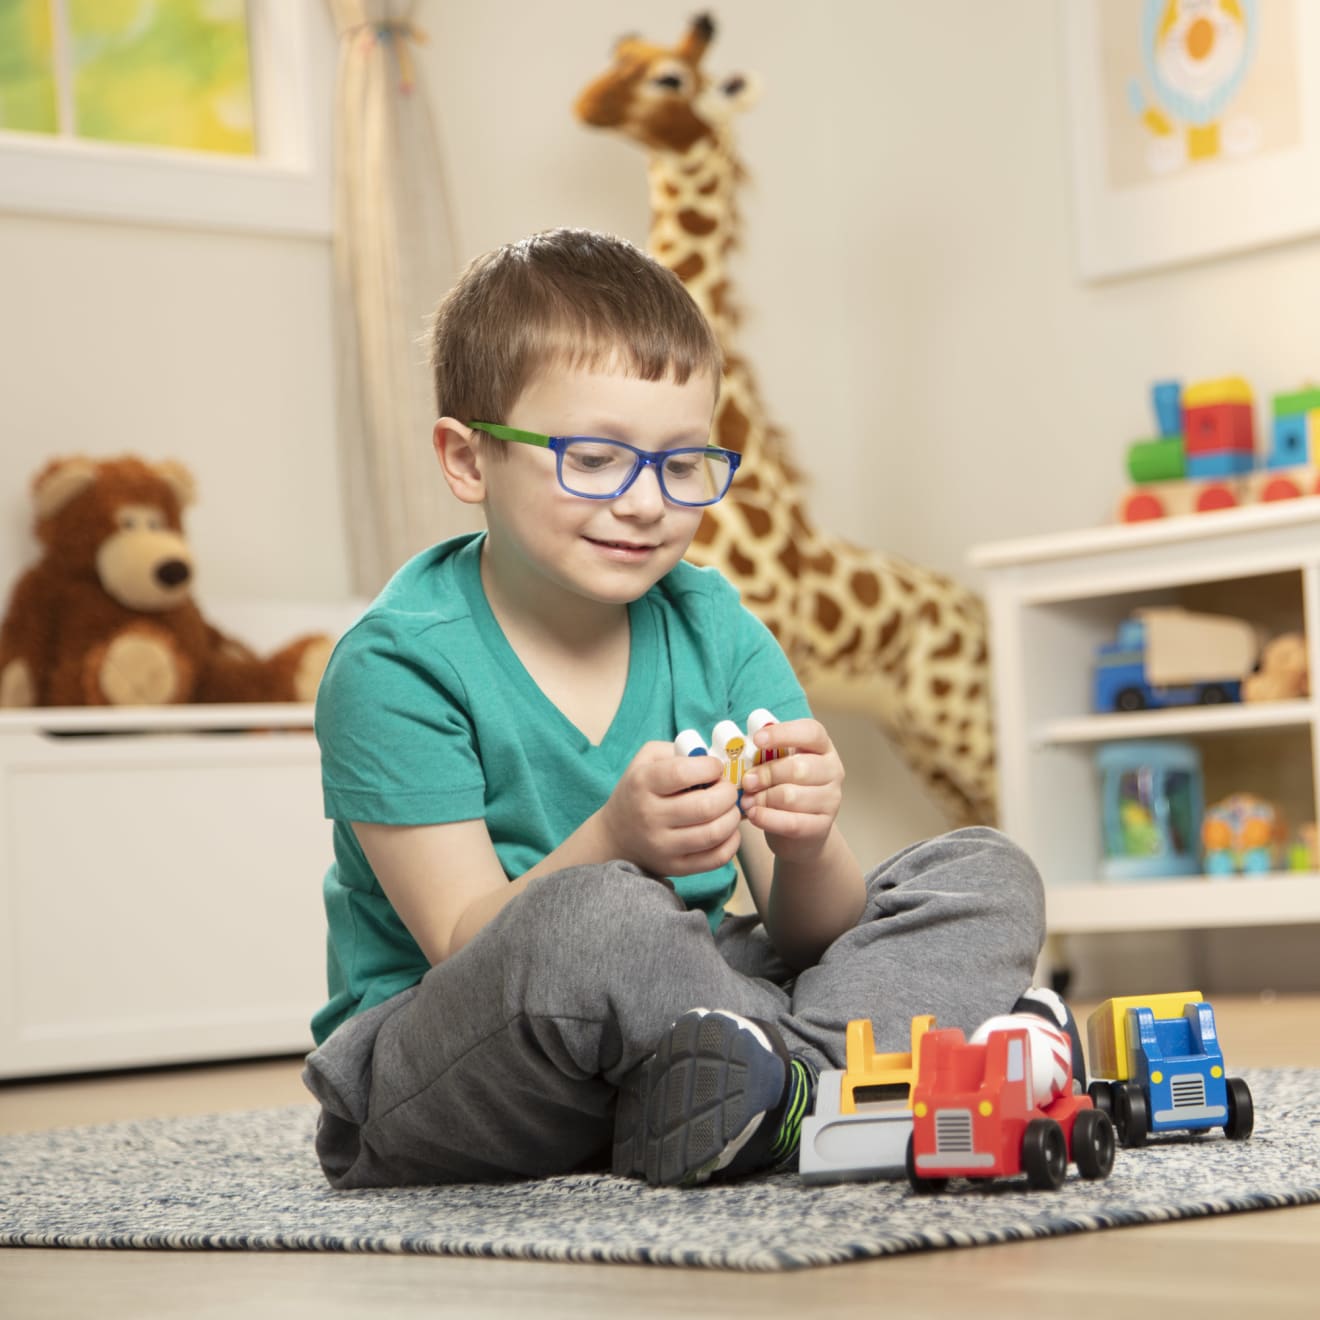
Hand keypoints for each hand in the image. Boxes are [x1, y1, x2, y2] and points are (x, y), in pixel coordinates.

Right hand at [597, 741, 742, 876]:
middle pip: (705, 806)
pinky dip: (732, 842)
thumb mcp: (647, 759)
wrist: (615, 835)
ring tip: (729, 808)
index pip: (683, 772)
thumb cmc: (638, 791)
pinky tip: (727, 830)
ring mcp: (663, 845)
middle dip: (728, 793)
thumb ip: (679, 750)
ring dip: (733, 817)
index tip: (715, 767)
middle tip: (727, 789)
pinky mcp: (675, 867)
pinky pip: (716, 858)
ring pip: (714, 833)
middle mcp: (650, 816)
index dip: (710, 767)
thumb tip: (714, 757)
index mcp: (642, 783)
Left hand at [739, 718, 843, 861]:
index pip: (810, 732)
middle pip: (798, 768)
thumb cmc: (784, 786)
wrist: (800, 827)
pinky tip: (754, 814)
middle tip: (746, 781)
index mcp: (822, 747)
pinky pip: (792, 822)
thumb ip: (766, 754)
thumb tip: (740, 748)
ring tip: (746, 801)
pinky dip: (767, 818)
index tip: (757, 739)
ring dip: (762, 798)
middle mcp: (833, 770)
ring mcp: (832, 799)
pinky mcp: (823, 826)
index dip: (783, 734)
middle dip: (766, 774)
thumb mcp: (778, 763)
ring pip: (791, 797)